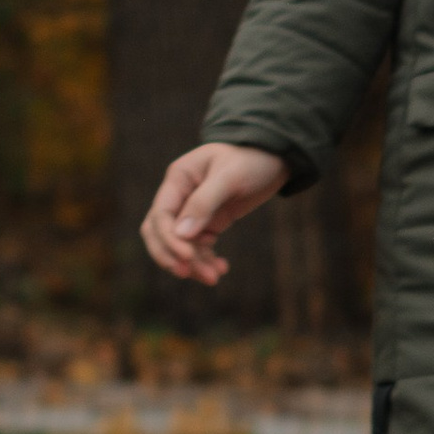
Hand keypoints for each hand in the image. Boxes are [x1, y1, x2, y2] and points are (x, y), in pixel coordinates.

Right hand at [140, 141, 289, 284]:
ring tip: (214, 277)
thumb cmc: (250, 159)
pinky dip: (206, 260)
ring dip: (193, 263)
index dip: (169, 240)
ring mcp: (193, 210)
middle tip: (189, 274)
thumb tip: (181, 234)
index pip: (160, 216)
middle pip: (160, 233)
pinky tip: (222, 268)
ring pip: (181, 245)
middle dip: (172, 256)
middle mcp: (180, 195)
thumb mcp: (229, 177)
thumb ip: (204, 202)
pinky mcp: (209, 222)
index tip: (188, 257)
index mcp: (178, 179)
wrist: (274, 156)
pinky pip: (199, 247)